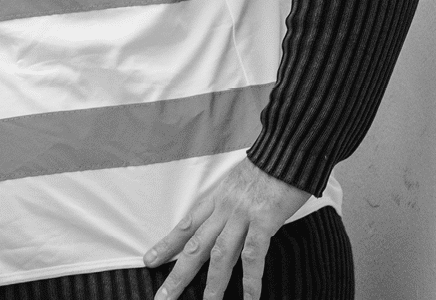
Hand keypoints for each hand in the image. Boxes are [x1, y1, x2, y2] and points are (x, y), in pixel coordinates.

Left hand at [143, 159, 308, 299]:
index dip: (167, 245)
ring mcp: (242, 215)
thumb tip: (228, 221)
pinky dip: (252, 278)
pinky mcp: (263, 219)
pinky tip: (251, 298)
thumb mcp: (239, 182)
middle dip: (178, 273)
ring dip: (213, 283)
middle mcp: (223, 209)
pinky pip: (254, 254)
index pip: (186, 225)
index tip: (149, 261)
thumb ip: (231, 203)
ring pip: (220, 254)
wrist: (286, 150)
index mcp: (217, 199)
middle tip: (163, 296)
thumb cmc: (268, 166)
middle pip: (195, 246)